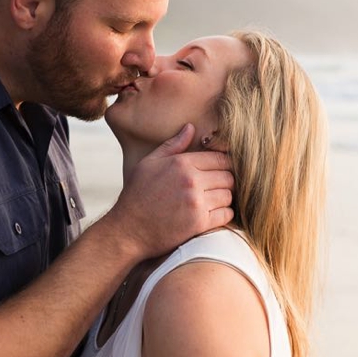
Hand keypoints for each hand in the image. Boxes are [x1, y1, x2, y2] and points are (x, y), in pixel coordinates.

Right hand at [111, 120, 235, 252]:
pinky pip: (226, 215)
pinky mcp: (199, 224)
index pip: (219, 158)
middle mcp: (192, 181)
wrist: (129, 229)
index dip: (224, 163)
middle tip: (219, 187)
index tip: (221, 170)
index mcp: (182, 163)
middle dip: (226, 181)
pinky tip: (215, 214)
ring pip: (229, 196)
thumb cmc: (137, 194)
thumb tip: (190, 127)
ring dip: (225, 198)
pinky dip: (225, 214)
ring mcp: (197, 203)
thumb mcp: (150, 163)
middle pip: (228, 176)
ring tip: (215, 200)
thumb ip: (173, 145)